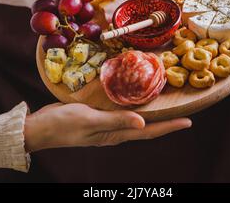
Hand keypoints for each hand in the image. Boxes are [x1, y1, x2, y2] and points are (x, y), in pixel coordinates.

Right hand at [24, 103, 191, 151]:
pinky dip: (131, 103)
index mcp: (115, 135)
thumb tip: (143, 124)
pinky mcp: (98, 115)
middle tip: (182, 109)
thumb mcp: (89, 120)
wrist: (41, 128)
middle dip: (165, 120)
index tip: (188, 122)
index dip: (169, 127)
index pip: (148, 132)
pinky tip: (133, 94)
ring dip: (151, 111)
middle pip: (146, 126)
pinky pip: (121, 110)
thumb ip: (115, 121)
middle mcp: (114, 131)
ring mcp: (106, 124)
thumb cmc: (63, 125)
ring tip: (165, 101)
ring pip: (135, 117)